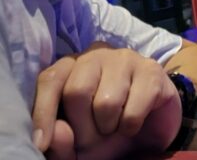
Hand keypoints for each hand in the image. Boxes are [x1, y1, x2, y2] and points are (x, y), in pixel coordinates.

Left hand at [32, 46, 181, 159]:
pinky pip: (133, 110)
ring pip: (106, 102)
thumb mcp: (76, 145)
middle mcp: (96, 54)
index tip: (41, 143)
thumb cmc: (105, 129)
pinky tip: (133, 122)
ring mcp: (126, 57)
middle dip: (83, 128)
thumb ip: (60, 143)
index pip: (51, 79)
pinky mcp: (151, 70)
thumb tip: (53, 135)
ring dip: (109, 128)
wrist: (150, 125)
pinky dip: (130, 127)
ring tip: (114, 127)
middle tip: (93, 138)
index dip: (43, 111)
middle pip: (77, 91)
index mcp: (71, 67)